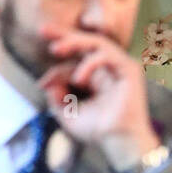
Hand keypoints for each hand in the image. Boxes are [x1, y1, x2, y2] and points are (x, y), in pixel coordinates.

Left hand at [35, 26, 159, 172]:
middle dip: (64, 36)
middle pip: (86, 43)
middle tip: (44, 30)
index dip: (56, 70)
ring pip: (96, 43)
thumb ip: (56, 99)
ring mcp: (120, 66)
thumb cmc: (98, 130)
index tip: (42, 83)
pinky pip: (107, 55)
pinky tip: (78, 78)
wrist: (118, 142)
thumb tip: (47, 84)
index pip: (74, 63)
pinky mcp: (129, 69)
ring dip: (74, 42)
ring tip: (55, 49)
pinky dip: (90, 63)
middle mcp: (108, 68)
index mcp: (96, 77)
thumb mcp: (69, 114)